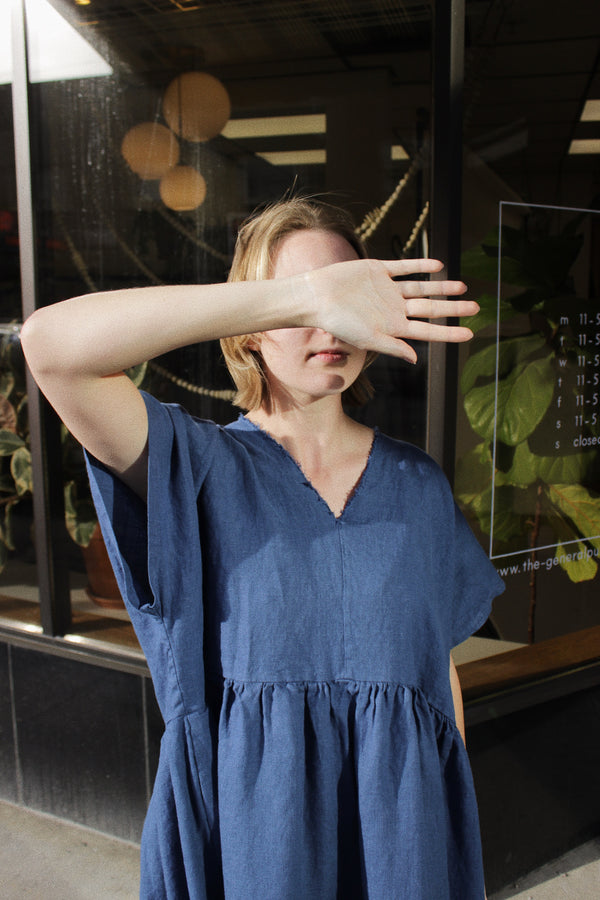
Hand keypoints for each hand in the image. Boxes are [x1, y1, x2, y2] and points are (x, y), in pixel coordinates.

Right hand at [303, 257, 477, 363]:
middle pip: (430, 309)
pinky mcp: (378, 270)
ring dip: (441, 287)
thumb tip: (416, 358)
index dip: (448, 333)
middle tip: (477, 308)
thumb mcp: (366, 338)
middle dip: (453, 309)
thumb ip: (392, 346)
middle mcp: (393, 308)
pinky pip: (404, 268)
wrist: (315, 297)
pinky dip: (420, 266)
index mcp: (393, 327)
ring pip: (421, 288)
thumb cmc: (336, 322)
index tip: (470, 334)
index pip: (427, 331)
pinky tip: (437, 266)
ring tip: (462, 287)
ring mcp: (387, 289)